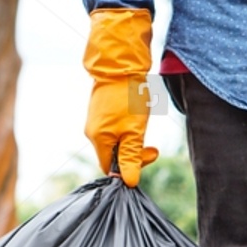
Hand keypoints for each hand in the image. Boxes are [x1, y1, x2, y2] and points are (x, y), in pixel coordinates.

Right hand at [83, 8, 159, 185]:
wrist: (121, 63)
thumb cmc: (128, 98)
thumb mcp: (134, 131)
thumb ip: (131, 158)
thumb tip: (129, 182)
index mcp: (98, 140)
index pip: (111, 168)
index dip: (130, 167)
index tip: (150, 153)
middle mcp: (92, 132)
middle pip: (114, 155)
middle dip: (135, 153)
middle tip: (154, 147)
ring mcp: (95, 120)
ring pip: (116, 141)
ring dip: (133, 139)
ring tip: (144, 124)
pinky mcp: (100, 110)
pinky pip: (114, 128)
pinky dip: (128, 128)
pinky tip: (136, 115)